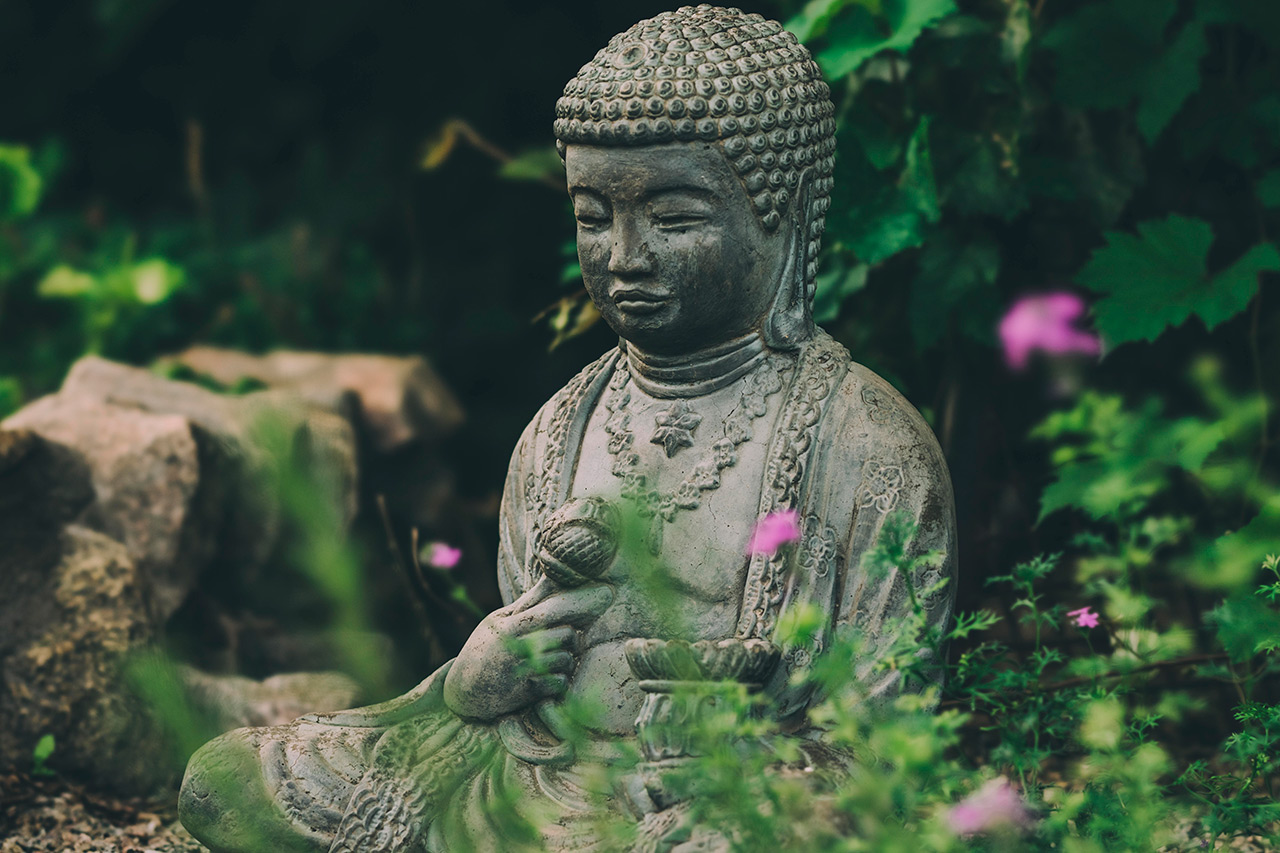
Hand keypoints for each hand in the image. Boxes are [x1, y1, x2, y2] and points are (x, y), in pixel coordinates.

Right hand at [443, 581, 612, 720]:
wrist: (462, 691)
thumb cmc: (486, 649)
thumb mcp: (501, 620)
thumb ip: (529, 602)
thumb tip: (554, 576)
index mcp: (512, 624)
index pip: (554, 608)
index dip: (583, 600)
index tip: (607, 593)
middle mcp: (517, 646)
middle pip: (566, 633)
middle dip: (572, 635)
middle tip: (564, 638)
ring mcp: (522, 670)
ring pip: (566, 658)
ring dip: (565, 659)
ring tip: (547, 660)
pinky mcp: (525, 693)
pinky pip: (559, 682)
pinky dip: (558, 680)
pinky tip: (545, 678)